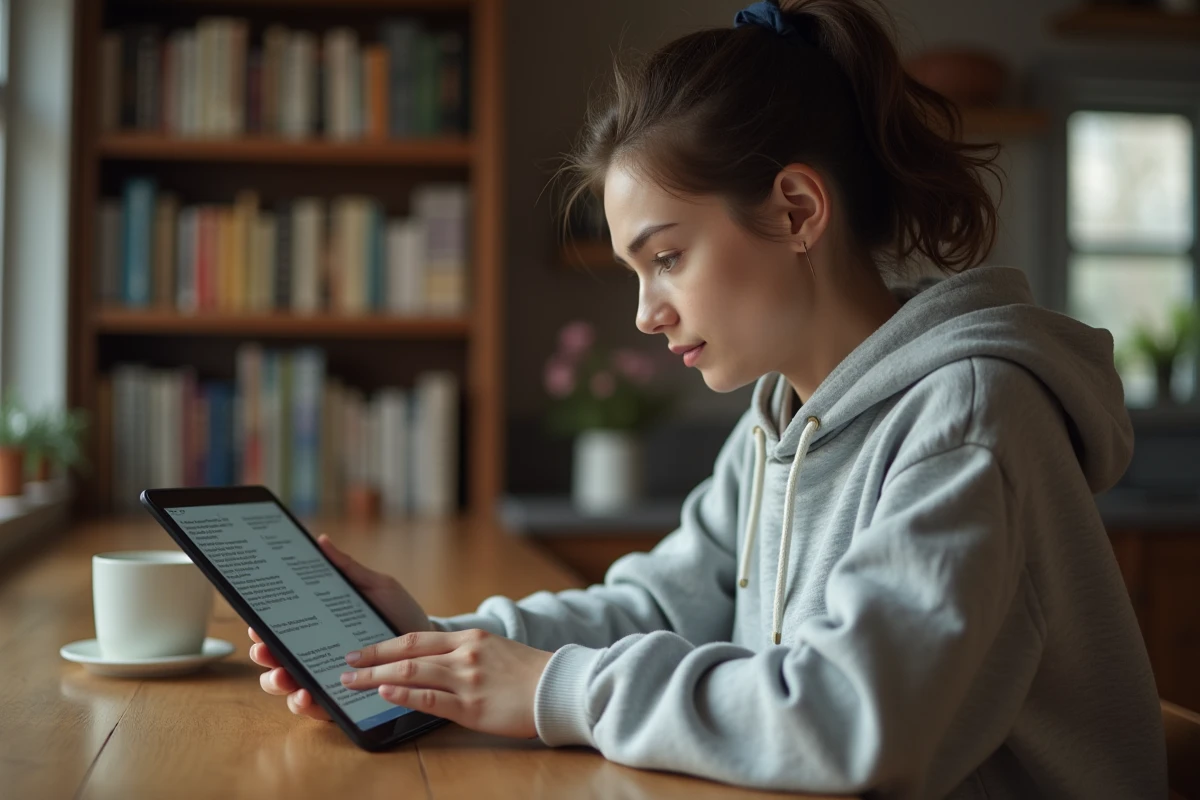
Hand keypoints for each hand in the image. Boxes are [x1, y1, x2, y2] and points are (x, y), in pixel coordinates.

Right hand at [249, 533, 434, 721]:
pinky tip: (307, 696)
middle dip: (264, 656)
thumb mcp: (375, 587)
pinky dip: (305, 704)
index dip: (263, 627)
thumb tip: (321, 541)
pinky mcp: (342, 702)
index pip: (281, 628)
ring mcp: (326, 680)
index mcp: (318, 626)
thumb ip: (348, 569)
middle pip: (276, 659)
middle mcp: (316, 654)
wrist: (430, 644)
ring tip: (285, 676)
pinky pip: (317, 709)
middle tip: (264, 649)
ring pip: (288, 688)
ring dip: (278, 683)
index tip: (257, 622)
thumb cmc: (398, 612)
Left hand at [339, 629, 553, 738]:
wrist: (559, 688)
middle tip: (344, 665)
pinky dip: (403, 693)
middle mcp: (464, 654)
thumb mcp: (494, 652)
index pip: (415, 637)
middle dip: (371, 658)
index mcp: (469, 639)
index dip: (383, 644)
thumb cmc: (528, 673)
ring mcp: (467, 680)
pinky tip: (385, 692)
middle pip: (407, 651)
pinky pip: (431, 698)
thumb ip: (464, 654)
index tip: (359, 651)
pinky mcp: (472, 707)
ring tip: (352, 682)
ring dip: (376, 676)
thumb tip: (433, 662)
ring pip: (412, 671)